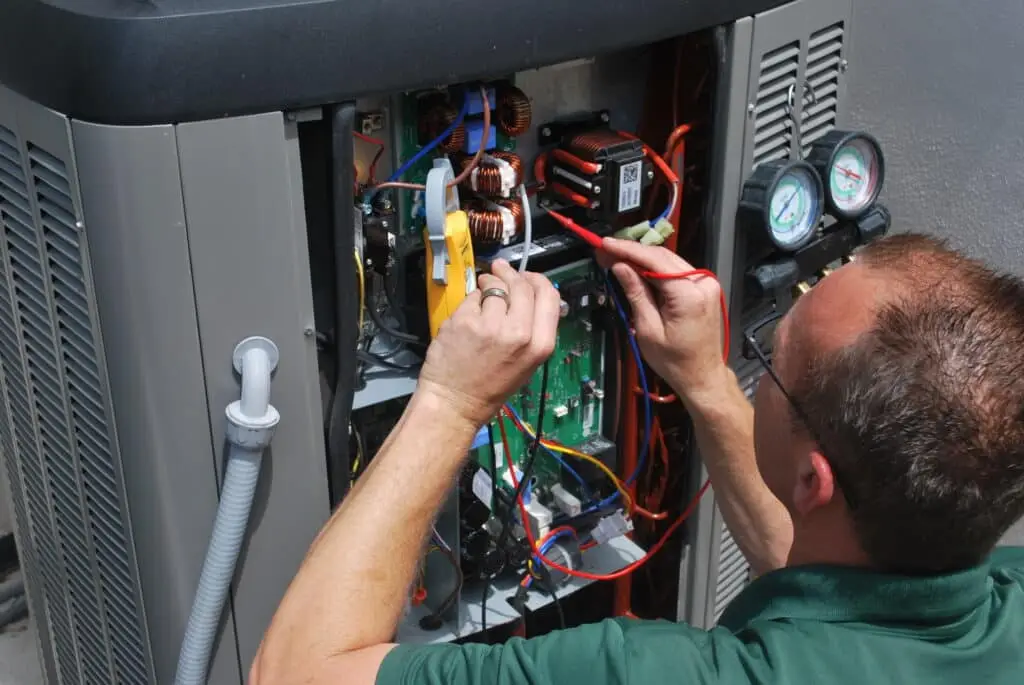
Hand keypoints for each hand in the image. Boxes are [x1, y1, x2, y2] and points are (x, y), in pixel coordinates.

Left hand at [416, 260, 560, 427]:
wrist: (455, 403)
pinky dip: (471, 300)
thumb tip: (531, 295)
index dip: (538, 281)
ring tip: (483, 291)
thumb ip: (533, 330)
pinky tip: (468, 313)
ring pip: (495, 286)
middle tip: (500, 270)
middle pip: (523, 285)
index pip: (549, 296)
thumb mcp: (527, 363)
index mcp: (540, 345)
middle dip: (511, 273)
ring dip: (488, 284)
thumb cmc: (490, 387)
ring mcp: (490, 325)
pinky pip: (472, 297)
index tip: (527, 276)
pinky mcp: (464, 320)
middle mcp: (519, 333)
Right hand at [602, 238, 727, 403]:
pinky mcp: (703, 288)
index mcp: (689, 294)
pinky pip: (675, 270)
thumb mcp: (648, 329)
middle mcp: (702, 283)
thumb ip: (636, 293)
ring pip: (668, 260)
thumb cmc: (676, 361)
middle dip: (632, 251)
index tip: (606, 245)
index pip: (654, 260)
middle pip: (662, 255)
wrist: (702, 376)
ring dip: (642, 257)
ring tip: (616, 257)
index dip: (627, 250)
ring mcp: (706, 284)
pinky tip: (636, 268)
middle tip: (606, 250)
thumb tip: (621, 267)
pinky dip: (655, 268)